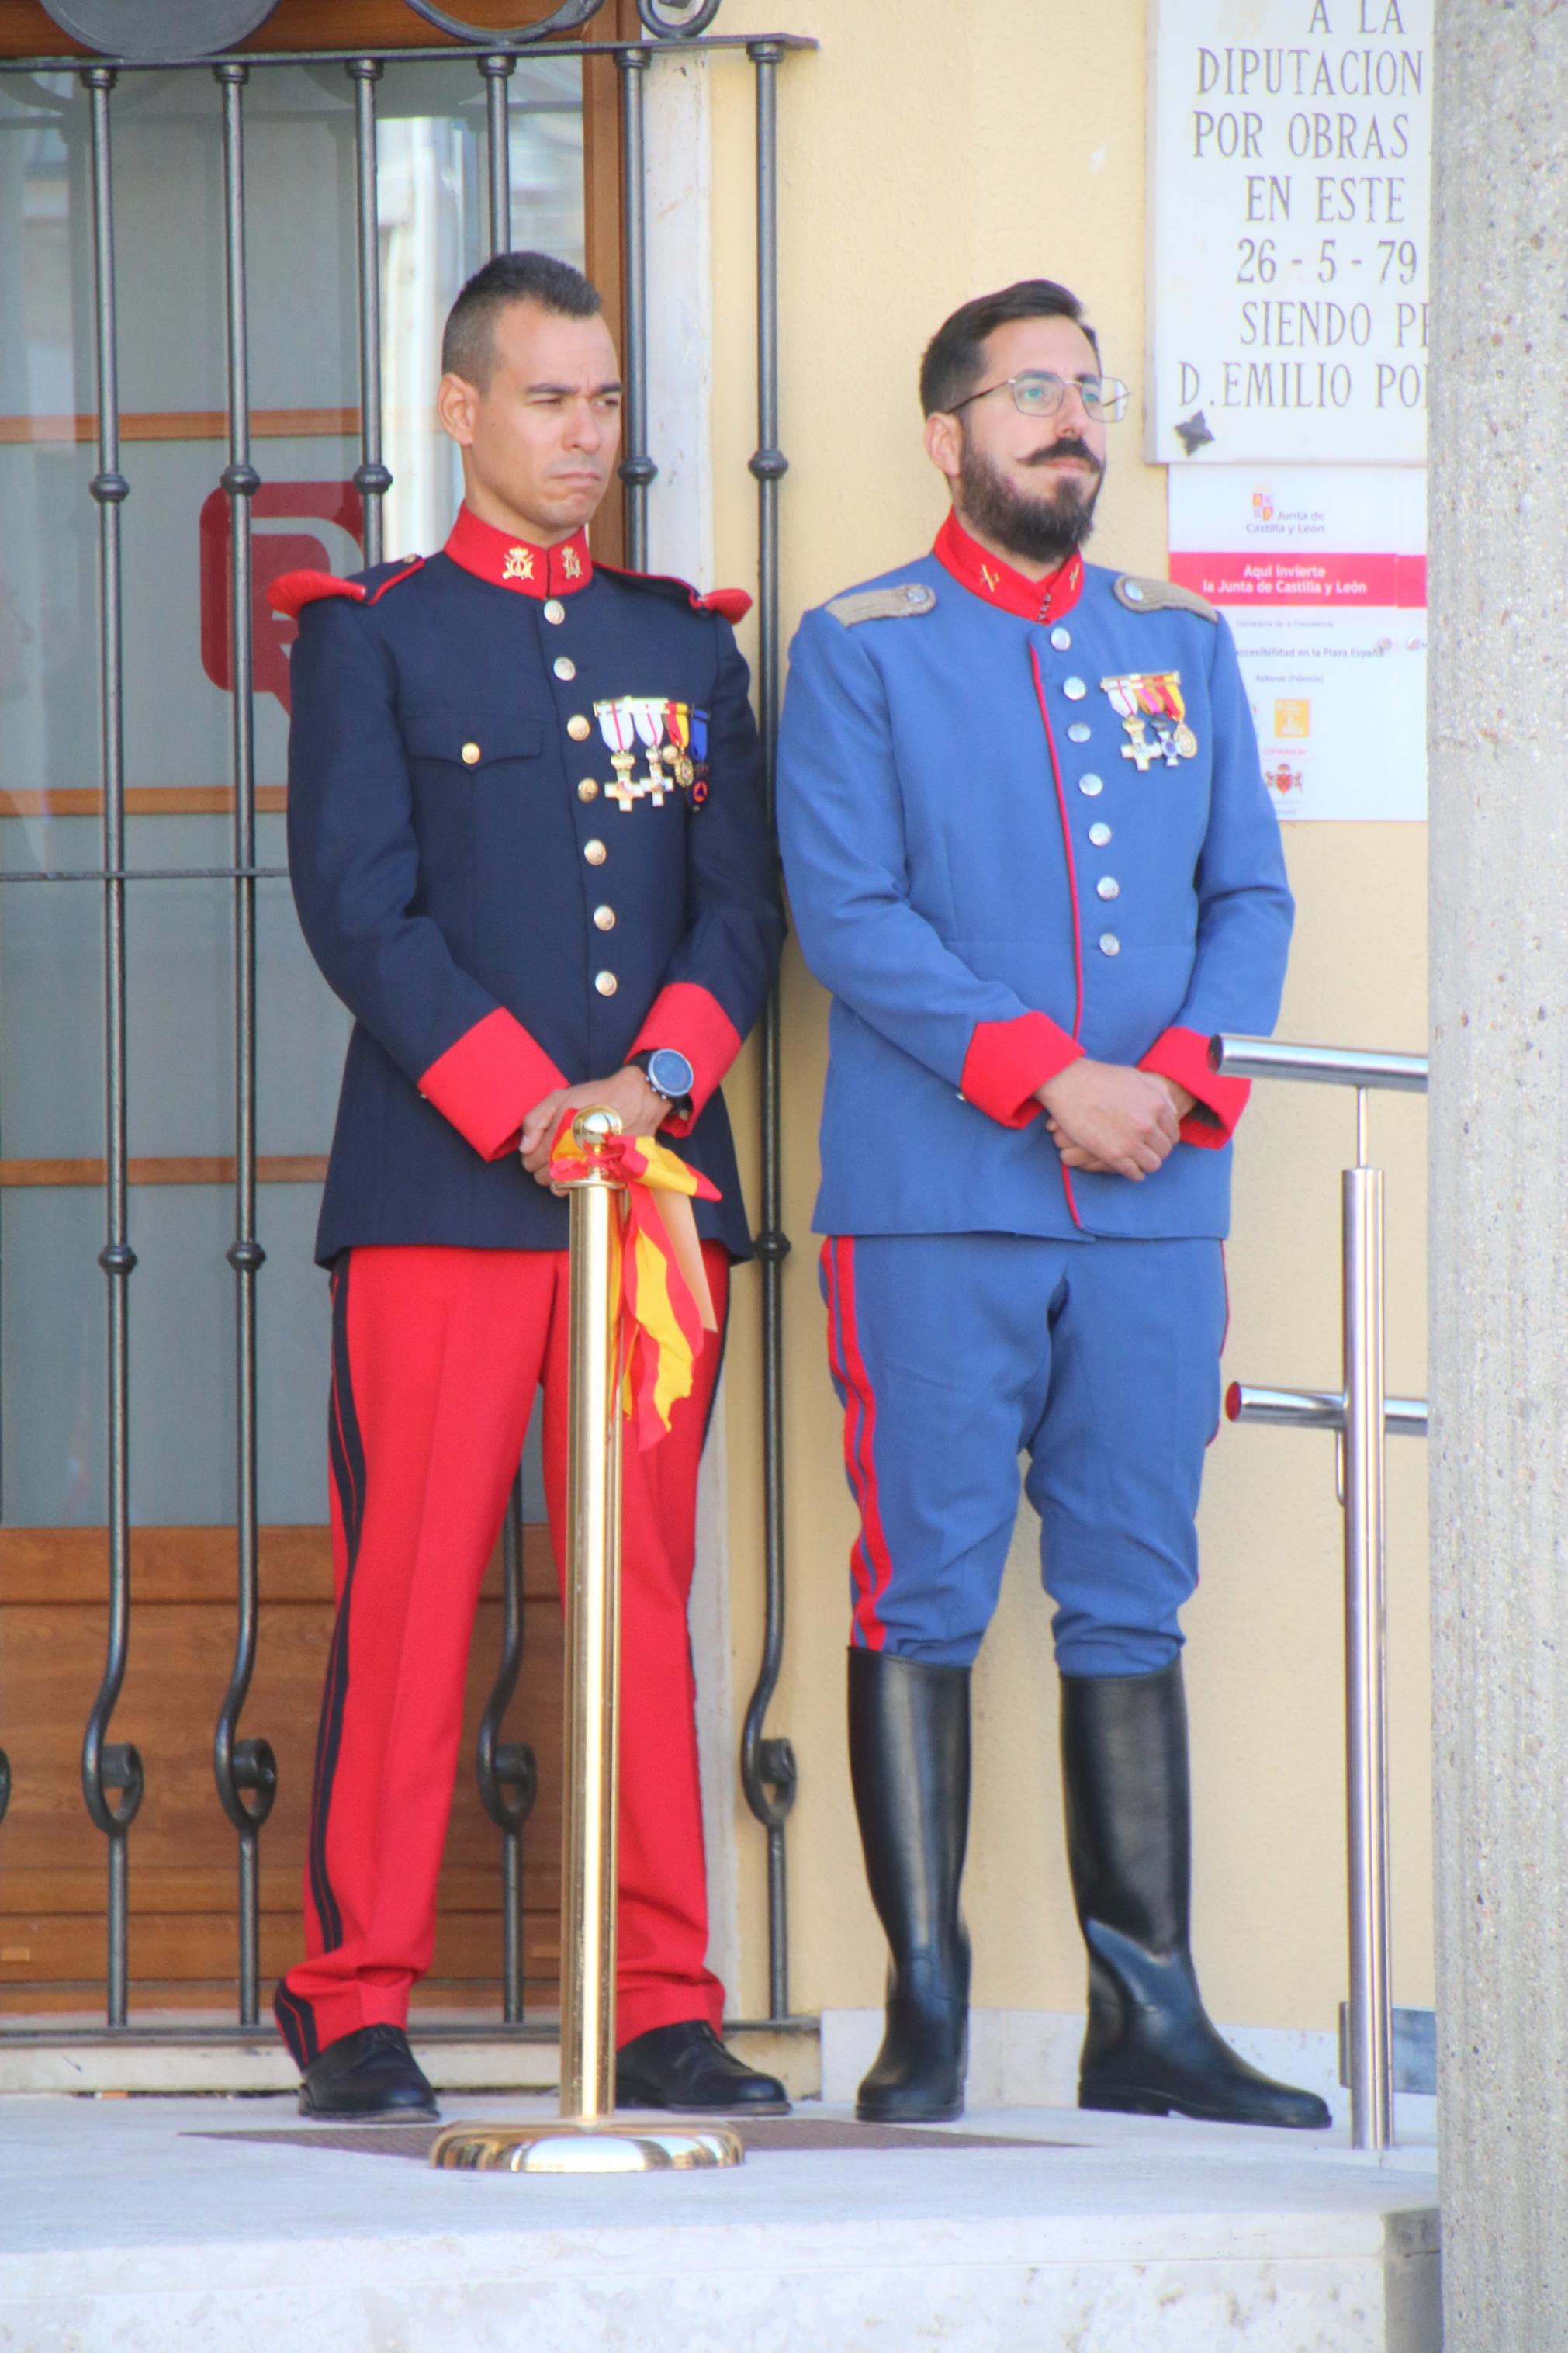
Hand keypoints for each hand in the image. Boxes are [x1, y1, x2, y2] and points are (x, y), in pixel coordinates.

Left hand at [519, 1067, 666, 1184]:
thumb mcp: (559, 1097)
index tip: (539, 1147)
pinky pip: (580, 1189)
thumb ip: (535, 1120)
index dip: (530, 1155)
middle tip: (553, 1152)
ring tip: (567, 1161)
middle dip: (542, 1167)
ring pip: (559, 1187)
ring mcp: (589, 1168)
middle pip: (541, 1177)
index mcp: (557, 1138)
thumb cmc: (596, 1097)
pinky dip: (575, 1183)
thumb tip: (525, 1148)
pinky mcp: (605, 1175)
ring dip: (557, 1178)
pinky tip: (580, 1169)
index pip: (530, 1160)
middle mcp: (572, 1157)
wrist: (636, 1100)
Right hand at [1048, 1073, 1194, 1170]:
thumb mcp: (1136, 1077)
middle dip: (1156, 1151)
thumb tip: (1172, 1111)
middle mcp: (1148, 1124)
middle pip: (1165, 1150)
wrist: (1068, 1084)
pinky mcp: (1113, 1155)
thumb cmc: (1100, 1077)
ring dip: (1146, 1164)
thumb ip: (1158, 1092)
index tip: (1155, 1140)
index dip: (1165, 1138)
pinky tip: (1128, 1168)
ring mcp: (1131, 1141)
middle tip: (1146, 1150)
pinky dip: (1134, 1174)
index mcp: (1157, 1104)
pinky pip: (1135, 1173)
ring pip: (1153, 1164)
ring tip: (1137, 1160)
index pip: (1173, 1132)